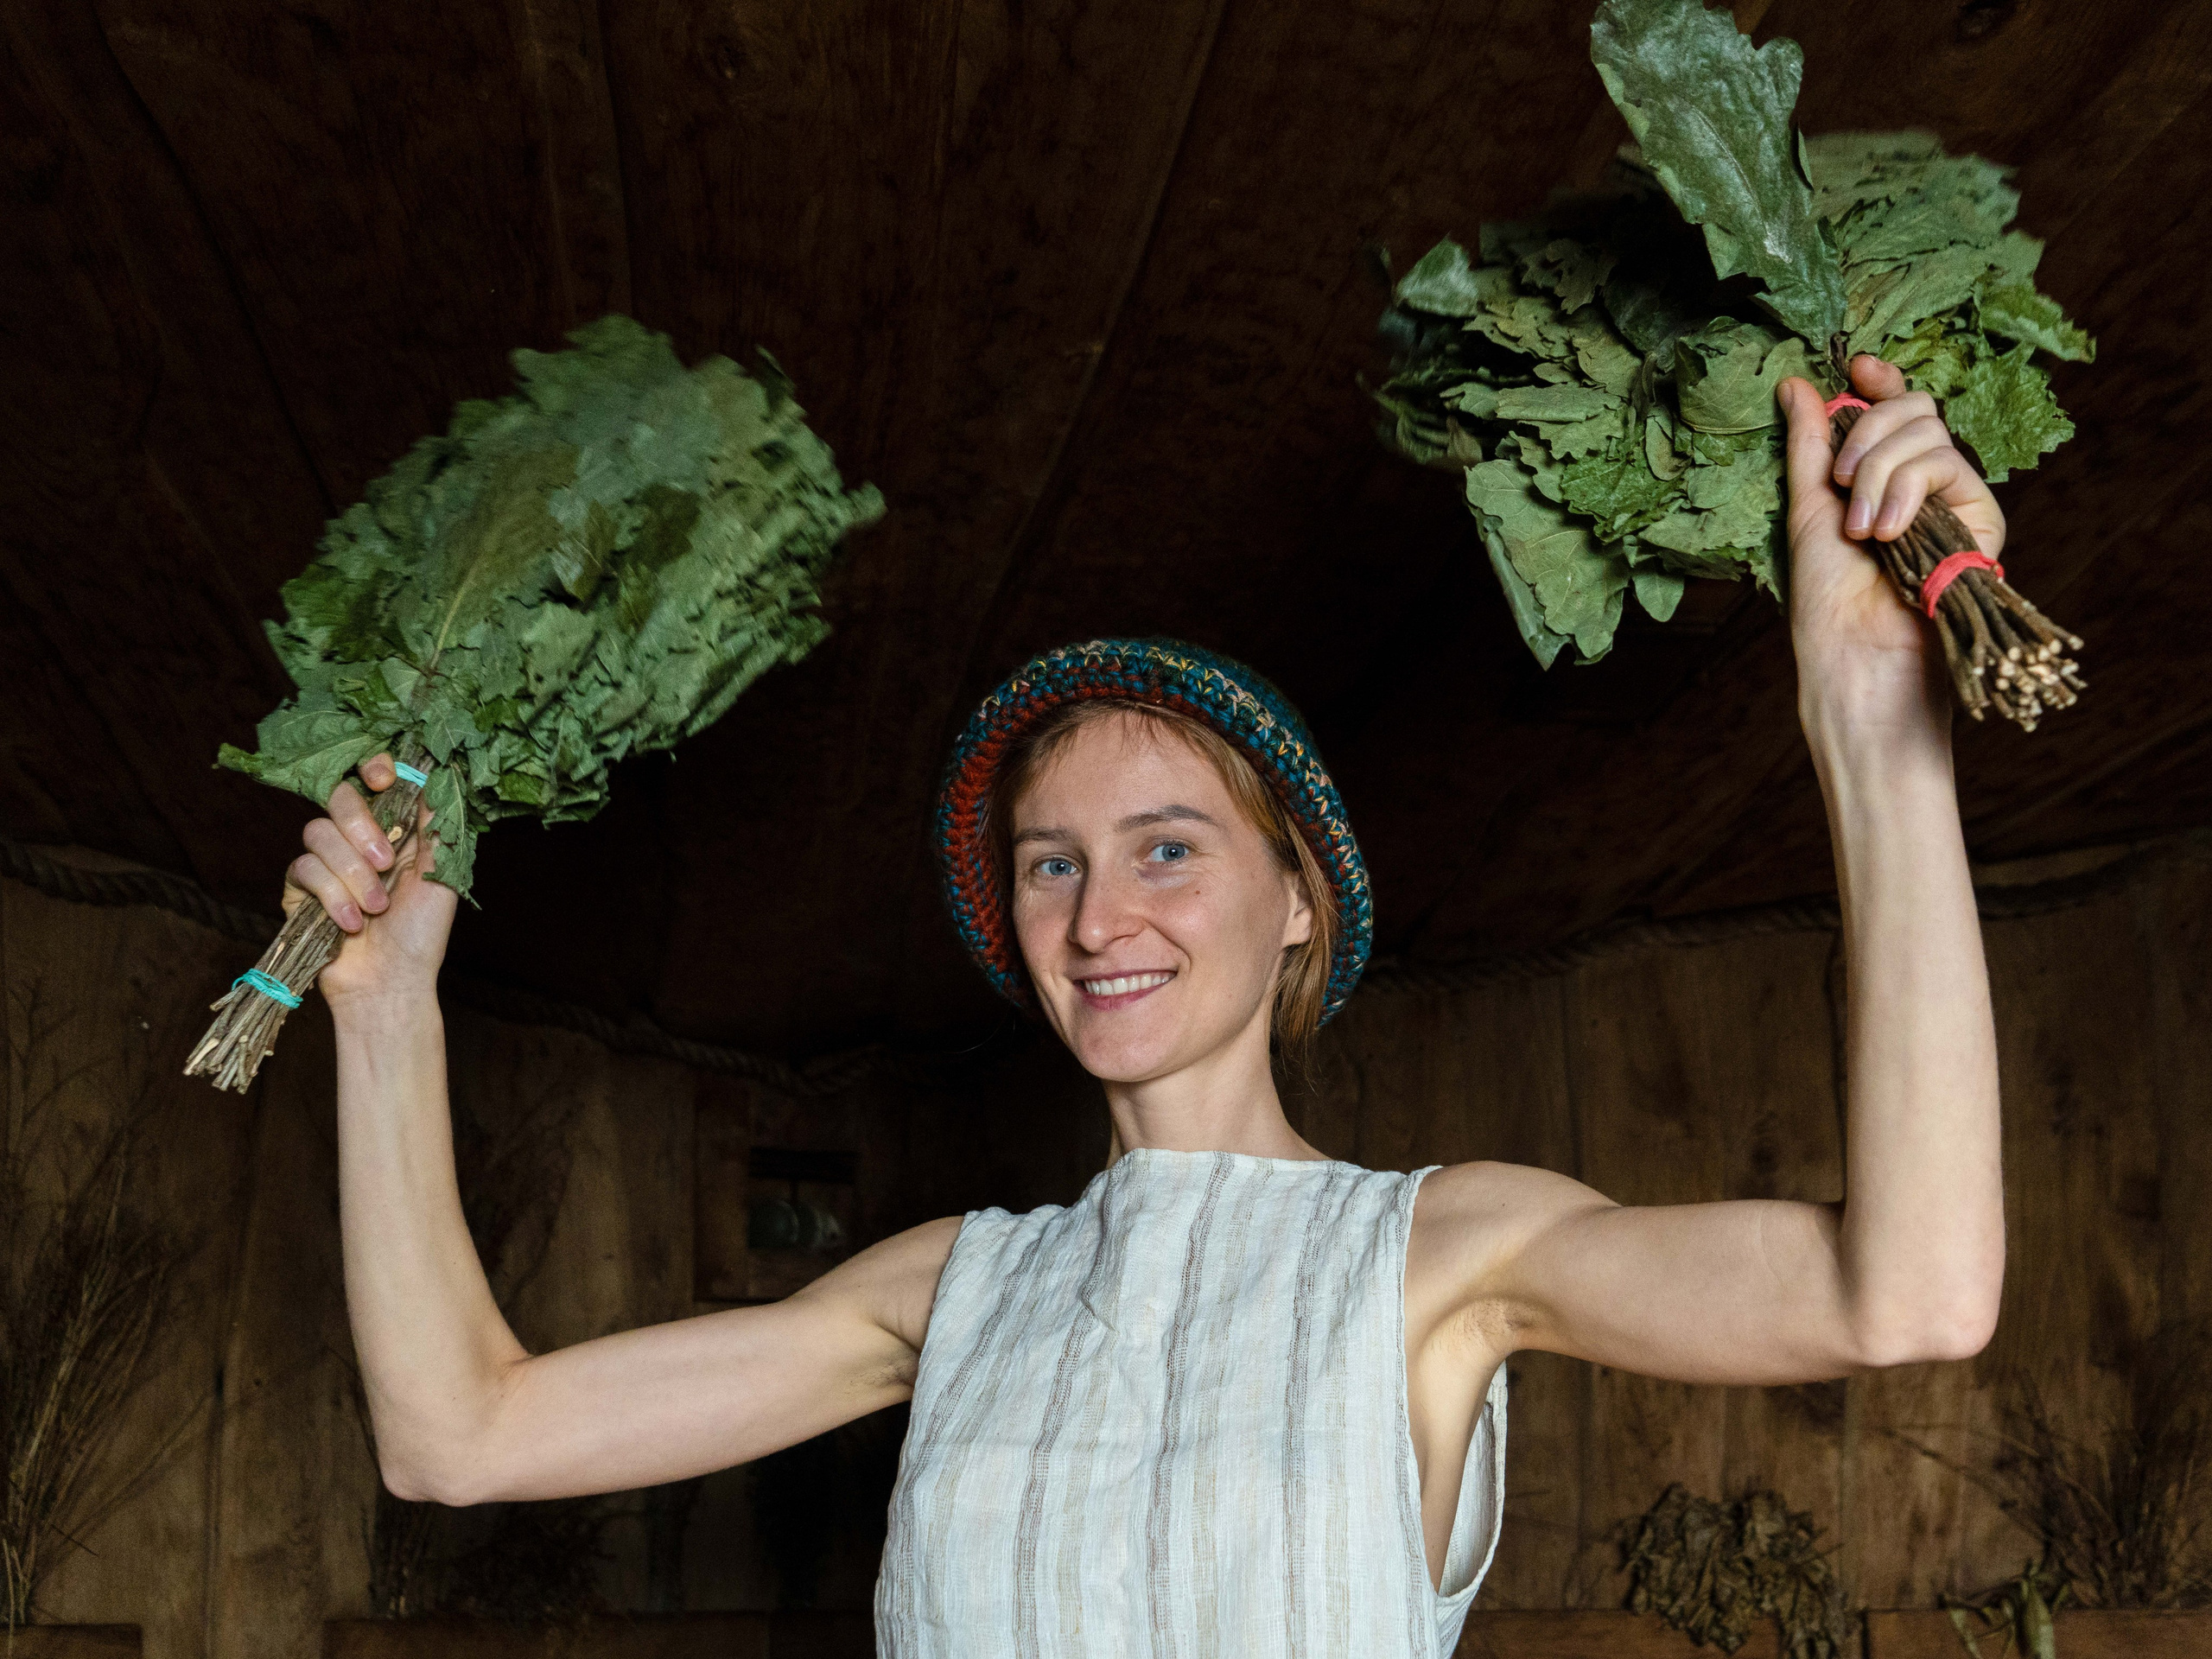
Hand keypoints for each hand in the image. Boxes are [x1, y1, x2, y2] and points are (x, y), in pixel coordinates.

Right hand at [280, 752, 457, 1009]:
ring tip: (376, 908)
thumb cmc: (422, 935)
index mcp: (396, 830)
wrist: (391, 983)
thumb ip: (435, 826)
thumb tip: (434, 775)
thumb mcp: (441, 876)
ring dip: (352, 874)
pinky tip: (352, 922)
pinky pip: (303, 870)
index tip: (383, 780)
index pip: (375, 780)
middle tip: (386, 863)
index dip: (374, 768)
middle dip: (361, 827)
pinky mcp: (302, 891)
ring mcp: (328, 864)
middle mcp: (359, 841)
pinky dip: (332, 896)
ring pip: (318, 834)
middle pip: (339, 798)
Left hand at [1776, 356, 2005, 749]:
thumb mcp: (1808, 506)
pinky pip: (1948, 464)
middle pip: (1915, 408)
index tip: (1856, 367)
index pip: (1895, 407)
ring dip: (1878, 471)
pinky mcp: (1982, 519)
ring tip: (1861, 528)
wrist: (1855, 653)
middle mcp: (1923, 483)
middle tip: (1841, 484)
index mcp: (1881, 477)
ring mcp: (1955, 500)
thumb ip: (1808, 445)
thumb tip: (1793, 384)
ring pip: (1929, 431)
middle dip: (1867, 432)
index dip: (1880, 381)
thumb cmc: (1827, 596)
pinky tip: (1889, 532)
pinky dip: (1906, 488)